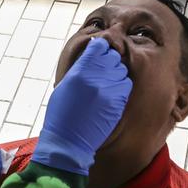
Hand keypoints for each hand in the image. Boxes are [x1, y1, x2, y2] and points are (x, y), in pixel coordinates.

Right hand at [33, 37, 131, 175]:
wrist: (68, 141)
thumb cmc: (61, 113)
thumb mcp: (65, 84)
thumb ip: (81, 67)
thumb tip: (92, 56)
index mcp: (80, 71)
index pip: (99, 46)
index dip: (100, 47)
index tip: (99, 51)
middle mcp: (97, 78)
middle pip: (113, 56)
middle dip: (109, 60)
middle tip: (102, 69)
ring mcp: (110, 90)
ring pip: (122, 70)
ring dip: (116, 73)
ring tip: (105, 83)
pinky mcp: (119, 102)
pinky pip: (126, 85)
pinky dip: (120, 86)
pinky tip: (111, 93)